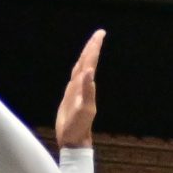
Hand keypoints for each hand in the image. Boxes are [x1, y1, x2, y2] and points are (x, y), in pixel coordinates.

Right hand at [54, 29, 103, 146]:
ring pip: (82, 68)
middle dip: (92, 47)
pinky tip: (79, 68)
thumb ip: (88, 90)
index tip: (100, 34)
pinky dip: (78, 69)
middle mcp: (83, 85)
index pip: (91, 62)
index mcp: (87, 85)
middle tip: (98, 34)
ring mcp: (77, 90)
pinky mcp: (71, 96)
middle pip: (88, 62)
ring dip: (86, 56)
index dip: (94, 48)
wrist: (74, 139)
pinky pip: (75, 78)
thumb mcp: (85, 109)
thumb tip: (90, 71)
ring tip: (90, 46)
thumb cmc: (79, 127)